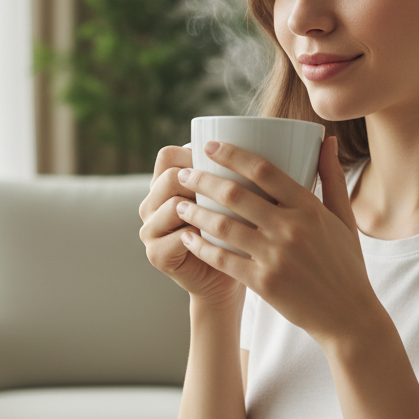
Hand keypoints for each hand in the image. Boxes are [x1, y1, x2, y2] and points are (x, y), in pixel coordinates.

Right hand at [139, 145, 245, 308]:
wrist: (226, 280)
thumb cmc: (235, 233)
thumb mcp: (233, 199)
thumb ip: (234, 174)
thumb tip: (269, 138)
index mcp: (163, 185)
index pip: (168, 155)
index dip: (194, 155)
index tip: (226, 165)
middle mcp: (150, 204)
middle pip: (170, 176)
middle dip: (201, 182)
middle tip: (235, 193)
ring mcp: (149, 230)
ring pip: (174, 205)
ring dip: (203, 209)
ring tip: (230, 216)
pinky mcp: (156, 254)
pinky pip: (179, 236)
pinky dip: (203, 237)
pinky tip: (223, 240)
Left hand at [174, 137, 387, 348]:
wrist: (348, 316)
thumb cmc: (346, 264)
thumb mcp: (344, 218)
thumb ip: (332, 177)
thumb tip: (326, 139)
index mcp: (309, 207)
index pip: (264, 170)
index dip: (232, 154)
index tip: (209, 146)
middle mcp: (291, 228)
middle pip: (235, 194)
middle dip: (203, 180)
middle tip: (184, 173)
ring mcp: (275, 256)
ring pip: (223, 226)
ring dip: (195, 212)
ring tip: (179, 204)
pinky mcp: (263, 283)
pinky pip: (223, 259)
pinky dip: (202, 247)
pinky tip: (188, 238)